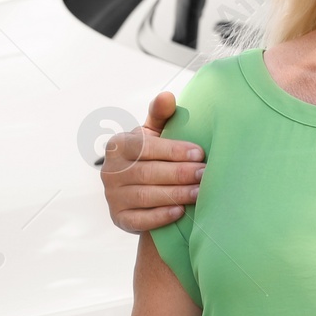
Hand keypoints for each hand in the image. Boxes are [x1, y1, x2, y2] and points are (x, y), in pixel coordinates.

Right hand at [102, 91, 205, 233]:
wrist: (141, 187)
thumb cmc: (153, 153)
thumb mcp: (154, 133)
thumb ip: (161, 115)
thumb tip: (167, 96)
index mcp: (119, 145)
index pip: (145, 147)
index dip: (173, 150)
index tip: (200, 152)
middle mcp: (110, 171)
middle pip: (147, 172)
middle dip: (179, 173)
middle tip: (205, 174)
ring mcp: (112, 196)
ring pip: (145, 196)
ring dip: (174, 194)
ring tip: (200, 192)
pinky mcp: (118, 218)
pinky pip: (138, 220)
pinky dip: (160, 216)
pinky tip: (180, 211)